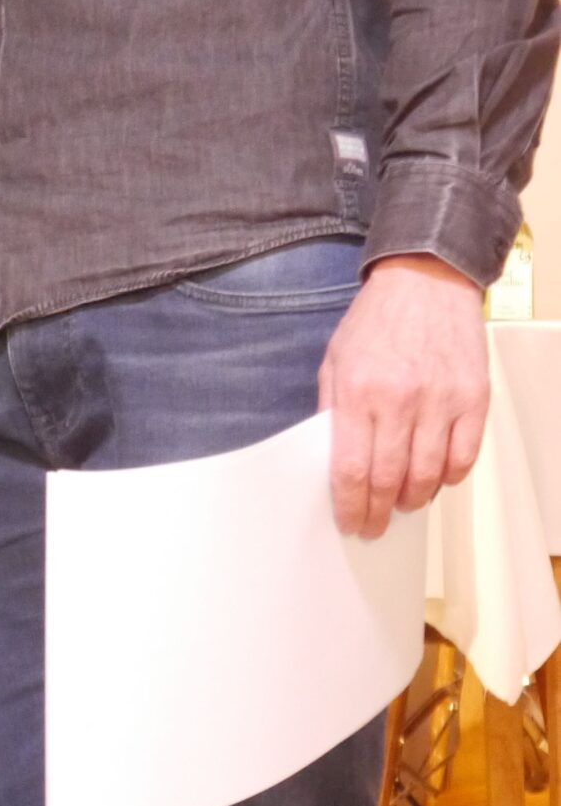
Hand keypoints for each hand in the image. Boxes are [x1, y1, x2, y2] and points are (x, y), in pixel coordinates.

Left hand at [317, 254, 488, 537]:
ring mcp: (441, 400)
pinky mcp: (474, 397)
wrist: (424, 281)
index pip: (352, 469)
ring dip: (414, 498)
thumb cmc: (375, 321)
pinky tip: (436, 478)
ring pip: (429, 475)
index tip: (350, 522)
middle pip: (389, 479)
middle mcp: (400, 399)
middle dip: (379, 512)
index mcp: (358, 391)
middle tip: (375, 524)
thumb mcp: (335, 359)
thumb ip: (331, 410)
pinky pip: (464, 456)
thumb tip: (332, 461)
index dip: (351, 506)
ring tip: (404, 502)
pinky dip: (449, 477)